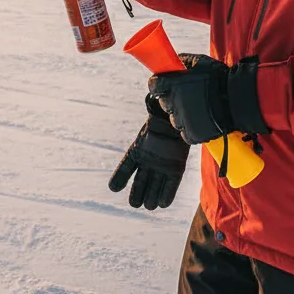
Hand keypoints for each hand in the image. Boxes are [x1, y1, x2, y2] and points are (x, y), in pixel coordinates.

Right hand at [108, 94, 190, 209]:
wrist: (180, 119)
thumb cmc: (164, 113)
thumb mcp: (156, 108)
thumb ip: (153, 103)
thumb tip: (153, 87)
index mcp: (138, 150)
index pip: (126, 167)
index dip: (120, 178)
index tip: (113, 188)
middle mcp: (148, 161)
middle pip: (140, 182)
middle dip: (137, 193)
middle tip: (136, 203)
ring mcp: (161, 167)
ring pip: (152, 186)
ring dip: (150, 197)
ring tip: (148, 205)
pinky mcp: (175, 170)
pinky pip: (169, 185)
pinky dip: (166, 194)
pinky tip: (162, 203)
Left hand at [148, 54, 267, 144]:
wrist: (237, 99)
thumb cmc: (220, 78)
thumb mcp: (200, 61)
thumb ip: (184, 61)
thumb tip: (174, 61)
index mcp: (172, 84)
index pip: (154, 85)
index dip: (157, 84)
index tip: (163, 84)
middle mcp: (173, 102)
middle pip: (164, 102)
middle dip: (172, 98)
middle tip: (187, 95)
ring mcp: (182, 120)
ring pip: (175, 118)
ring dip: (182, 114)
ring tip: (198, 108)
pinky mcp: (191, 134)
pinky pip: (185, 133)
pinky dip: (191, 128)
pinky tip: (202, 120)